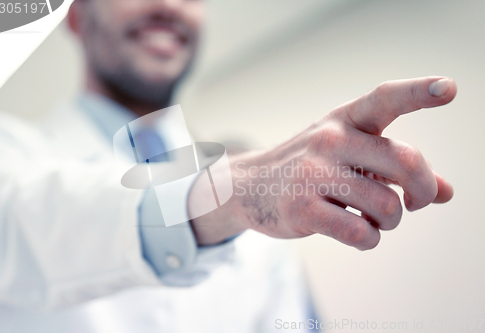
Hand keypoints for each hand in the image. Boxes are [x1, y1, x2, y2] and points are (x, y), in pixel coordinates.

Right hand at [190, 77, 455, 249]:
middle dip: (424, 190)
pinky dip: (369, 239)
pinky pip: (361, 233)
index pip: (385, 99)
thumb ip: (395, 168)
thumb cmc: (309, 168)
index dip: (419, 92)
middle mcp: (330, 140)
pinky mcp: (302, 209)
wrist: (247, 185)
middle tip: (417, 201)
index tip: (449, 88)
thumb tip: (448, 192)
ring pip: (388, 205)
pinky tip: (358, 232)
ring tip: (373, 218)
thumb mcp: (350, 155)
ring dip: (390, 221)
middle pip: (405, 161)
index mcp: (345, 120)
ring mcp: (313, 174)